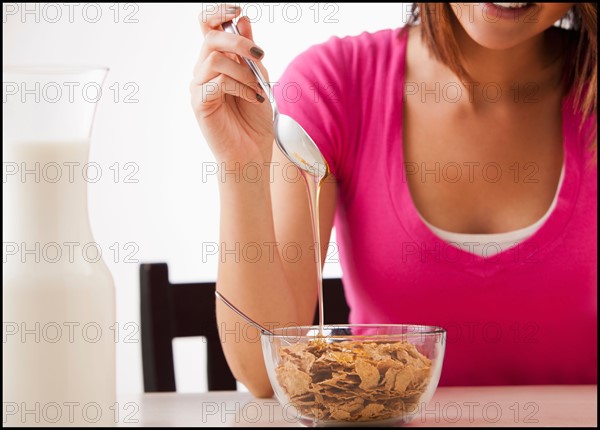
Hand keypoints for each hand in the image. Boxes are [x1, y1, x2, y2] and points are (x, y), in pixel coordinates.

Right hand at [191, 4, 273, 164]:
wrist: (251, 153)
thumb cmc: (254, 119)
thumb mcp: (259, 78)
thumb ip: (250, 52)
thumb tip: (243, 19)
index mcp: (217, 61)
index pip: (207, 26)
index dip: (218, 12)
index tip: (237, 8)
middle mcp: (203, 70)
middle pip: (210, 37)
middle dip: (238, 41)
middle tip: (259, 54)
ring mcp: (199, 86)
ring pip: (214, 58)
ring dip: (243, 69)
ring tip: (259, 87)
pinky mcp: (200, 103)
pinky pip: (218, 82)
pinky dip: (241, 86)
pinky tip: (255, 97)